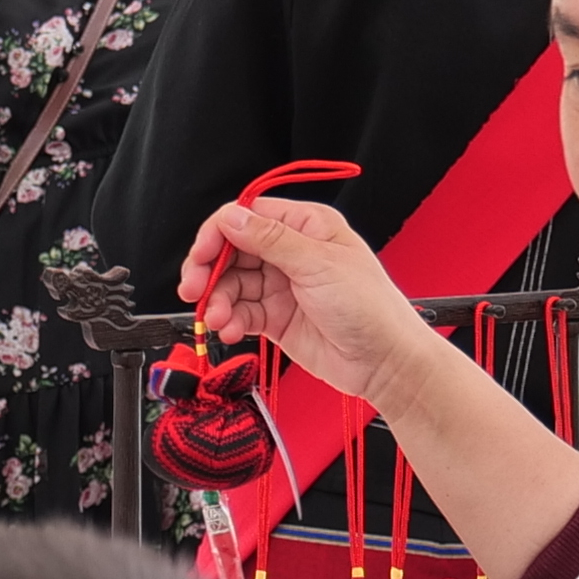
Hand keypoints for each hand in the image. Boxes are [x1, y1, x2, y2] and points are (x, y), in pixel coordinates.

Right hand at [181, 189, 431, 413]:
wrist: (385, 361)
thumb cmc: (371, 308)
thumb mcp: (318, 265)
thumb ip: (271, 241)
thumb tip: (233, 218)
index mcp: (306, 226)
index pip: (248, 216)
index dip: (219, 233)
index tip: (202, 255)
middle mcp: (292, 252)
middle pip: (232, 250)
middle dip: (209, 270)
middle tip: (193, 288)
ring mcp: (282, 285)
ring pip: (231, 284)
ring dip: (218, 301)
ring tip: (217, 319)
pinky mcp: (276, 317)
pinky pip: (240, 312)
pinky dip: (229, 321)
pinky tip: (229, 329)